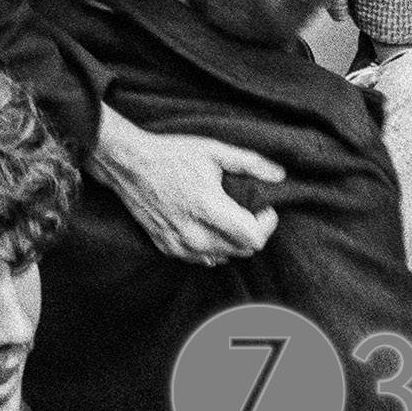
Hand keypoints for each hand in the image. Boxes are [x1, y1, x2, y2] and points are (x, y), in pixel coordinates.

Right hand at [87, 105, 283, 262]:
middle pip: (242, 251)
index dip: (267, 224)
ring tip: (232, 216)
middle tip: (251, 210)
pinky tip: (211, 225)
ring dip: (235, 241)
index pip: (253, 238)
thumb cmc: (173, 155)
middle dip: (254, 232)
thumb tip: (280, 176)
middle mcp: (194, 235)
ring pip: (225, 258)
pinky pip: (204, 260)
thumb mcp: (215, 151)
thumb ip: (250, 164)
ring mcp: (179, 246)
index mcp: (208, 209)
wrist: (131, 165)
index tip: (266, 208)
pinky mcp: (168, 250)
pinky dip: (215, 247)